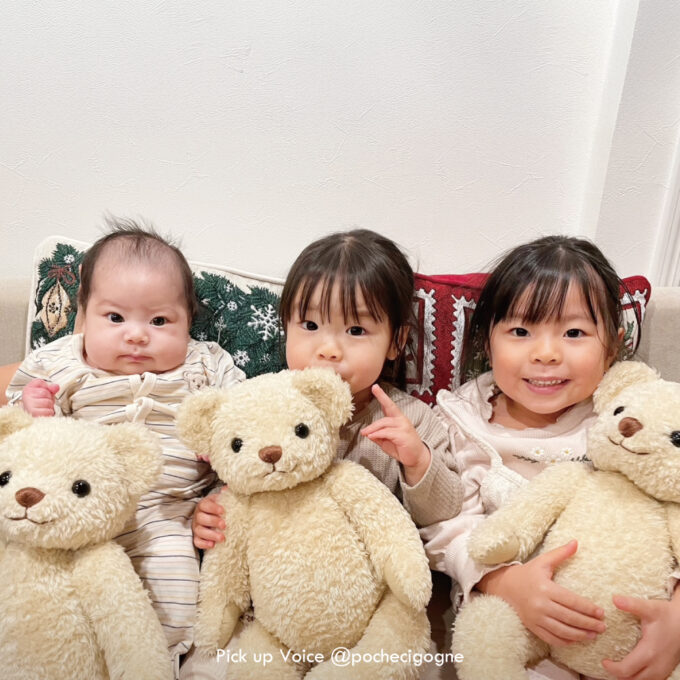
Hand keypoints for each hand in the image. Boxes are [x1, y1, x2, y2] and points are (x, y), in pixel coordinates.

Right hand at [21, 379, 58, 416]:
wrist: (32, 417)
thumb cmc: (39, 403)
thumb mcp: (46, 393)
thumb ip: (51, 388)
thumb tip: (56, 387)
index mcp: (27, 389)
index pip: (40, 382)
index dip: (45, 387)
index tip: (41, 393)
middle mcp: (26, 396)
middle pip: (45, 392)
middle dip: (49, 398)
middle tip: (43, 402)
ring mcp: (28, 405)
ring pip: (48, 402)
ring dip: (49, 406)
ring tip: (43, 408)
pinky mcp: (33, 413)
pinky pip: (48, 411)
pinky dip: (49, 412)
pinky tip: (44, 413)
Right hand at [192, 492, 225, 549]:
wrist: (211, 517)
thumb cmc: (218, 508)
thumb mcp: (221, 500)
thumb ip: (225, 494)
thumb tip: (228, 488)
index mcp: (203, 505)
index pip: (205, 505)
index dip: (213, 508)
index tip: (223, 511)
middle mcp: (198, 516)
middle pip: (201, 518)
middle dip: (213, 522)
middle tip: (224, 525)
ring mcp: (196, 527)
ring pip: (199, 531)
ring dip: (211, 535)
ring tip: (222, 538)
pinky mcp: (196, 538)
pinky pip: (197, 542)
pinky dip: (204, 544)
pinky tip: (212, 545)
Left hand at [360, 384, 430, 484]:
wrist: (416, 458)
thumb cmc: (402, 448)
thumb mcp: (386, 441)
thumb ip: (378, 436)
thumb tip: (368, 433)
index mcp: (398, 419)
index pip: (389, 405)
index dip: (382, 396)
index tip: (375, 387)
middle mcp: (402, 420)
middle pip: (386, 413)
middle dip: (376, 413)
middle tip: (366, 418)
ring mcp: (404, 427)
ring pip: (385, 423)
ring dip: (373, 428)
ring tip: (365, 433)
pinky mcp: (403, 435)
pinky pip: (387, 432)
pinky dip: (378, 434)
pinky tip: (372, 436)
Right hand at [477, 540, 605, 646]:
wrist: (505, 586)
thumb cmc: (528, 573)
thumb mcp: (543, 561)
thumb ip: (560, 553)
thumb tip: (576, 542)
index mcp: (545, 588)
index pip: (572, 601)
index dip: (588, 608)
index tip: (601, 613)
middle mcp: (540, 604)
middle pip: (569, 617)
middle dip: (589, 623)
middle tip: (603, 626)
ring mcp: (536, 618)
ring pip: (562, 630)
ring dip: (580, 635)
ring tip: (594, 635)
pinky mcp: (532, 627)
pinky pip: (551, 638)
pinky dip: (566, 641)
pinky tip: (576, 640)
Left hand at [601, 592, 679, 679]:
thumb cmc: (666, 615)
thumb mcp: (649, 608)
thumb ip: (631, 604)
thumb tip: (614, 599)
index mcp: (648, 652)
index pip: (626, 670)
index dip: (612, 668)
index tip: (604, 661)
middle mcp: (656, 665)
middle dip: (618, 675)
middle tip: (609, 665)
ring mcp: (663, 669)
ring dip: (630, 678)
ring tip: (619, 667)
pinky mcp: (667, 669)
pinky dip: (640, 678)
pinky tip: (634, 668)